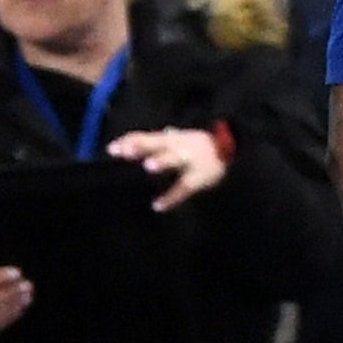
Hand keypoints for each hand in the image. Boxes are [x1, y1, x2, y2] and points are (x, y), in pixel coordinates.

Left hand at [107, 127, 228, 209]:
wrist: (231, 150)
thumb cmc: (199, 148)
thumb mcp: (178, 140)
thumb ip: (157, 141)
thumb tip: (131, 142)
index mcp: (171, 138)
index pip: (146, 137)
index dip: (129, 141)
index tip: (111, 149)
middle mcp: (179, 146)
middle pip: (158, 143)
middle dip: (142, 146)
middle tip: (124, 152)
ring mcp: (190, 160)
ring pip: (176, 159)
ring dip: (163, 161)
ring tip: (148, 166)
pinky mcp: (200, 177)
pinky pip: (186, 186)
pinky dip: (172, 197)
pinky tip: (158, 205)